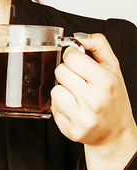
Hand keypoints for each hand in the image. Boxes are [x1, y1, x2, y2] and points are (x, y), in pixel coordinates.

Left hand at [51, 33, 136, 169]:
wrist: (115, 133)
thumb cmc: (113, 99)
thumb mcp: (113, 68)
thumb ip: (99, 46)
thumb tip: (81, 37)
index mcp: (105, 82)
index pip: (71, 57)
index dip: (72, 56)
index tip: (77, 60)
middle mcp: (93, 100)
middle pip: (60, 71)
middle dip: (68, 73)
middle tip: (80, 81)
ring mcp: (81, 117)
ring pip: (54, 90)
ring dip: (63, 90)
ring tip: (77, 96)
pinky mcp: (70, 129)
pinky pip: (53, 107)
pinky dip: (61, 106)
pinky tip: (74, 109)